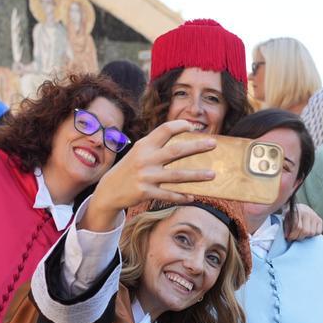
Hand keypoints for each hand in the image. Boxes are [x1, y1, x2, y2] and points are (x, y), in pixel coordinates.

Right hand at [80, 120, 215, 231]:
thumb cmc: (130, 169)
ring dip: (196, 175)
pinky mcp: (146, 192)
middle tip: (213, 144)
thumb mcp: (138, 152)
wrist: (109, 190)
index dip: (180, 126)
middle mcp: (145, 159)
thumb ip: (156, 145)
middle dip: (196, 147)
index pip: (164, 130)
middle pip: (176, 151)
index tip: (192, 126)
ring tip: (212, 174)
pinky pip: (169, 195)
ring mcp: (146, 176)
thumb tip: (182, 141)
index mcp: (144, 146)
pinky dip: (182, 196)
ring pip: (177, 176)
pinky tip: (192, 197)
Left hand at [286, 203, 322, 240]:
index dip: (293, 235)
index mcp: (299, 211)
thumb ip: (287, 226)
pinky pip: (318, 232)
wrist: (299, 207)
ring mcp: (315, 217)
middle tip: (295, 237)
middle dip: (299, 237)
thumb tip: (288, 236)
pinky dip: (313, 234)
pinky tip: (308, 232)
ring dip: (305, 236)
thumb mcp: (286, 217)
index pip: (298, 227)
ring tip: (301, 234)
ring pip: (312, 233)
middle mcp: (308, 213)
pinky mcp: (320, 220)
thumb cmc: (292, 213)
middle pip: (305, 231)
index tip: (289, 238)